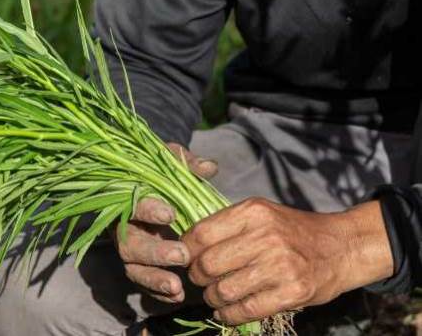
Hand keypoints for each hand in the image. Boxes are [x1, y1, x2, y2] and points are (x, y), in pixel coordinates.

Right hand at [115, 143, 216, 302]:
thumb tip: (209, 167)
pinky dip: (158, 293)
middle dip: (154, 252)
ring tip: (177, 287)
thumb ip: (187, 162)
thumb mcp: (171, 159)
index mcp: (126, 197)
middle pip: (129, 244)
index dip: (147, 210)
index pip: (130, 204)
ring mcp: (130, 248)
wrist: (154, 184)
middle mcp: (123, 226)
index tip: (170, 214)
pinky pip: (143, 283)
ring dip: (154, 280)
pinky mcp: (139, 265)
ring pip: (133, 269)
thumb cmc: (162, 170)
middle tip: (181, 255)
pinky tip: (178, 297)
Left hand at [181, 198, 393, 324]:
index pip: (201, 234)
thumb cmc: (293, 230)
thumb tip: (185, 244)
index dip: (186, 251)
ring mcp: (280, 265)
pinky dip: (228, 315)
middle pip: (208, 265)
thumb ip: (227, 225)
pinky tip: (226, 312)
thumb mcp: (261, 214)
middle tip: (199, 280)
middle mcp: (266, 236)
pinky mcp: (292, 292)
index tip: (186, 258)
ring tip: (214, 296)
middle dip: (196, 277)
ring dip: (211, 298)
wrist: (342, 247)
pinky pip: (246, 310)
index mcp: (253, 212)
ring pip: (223, 291)